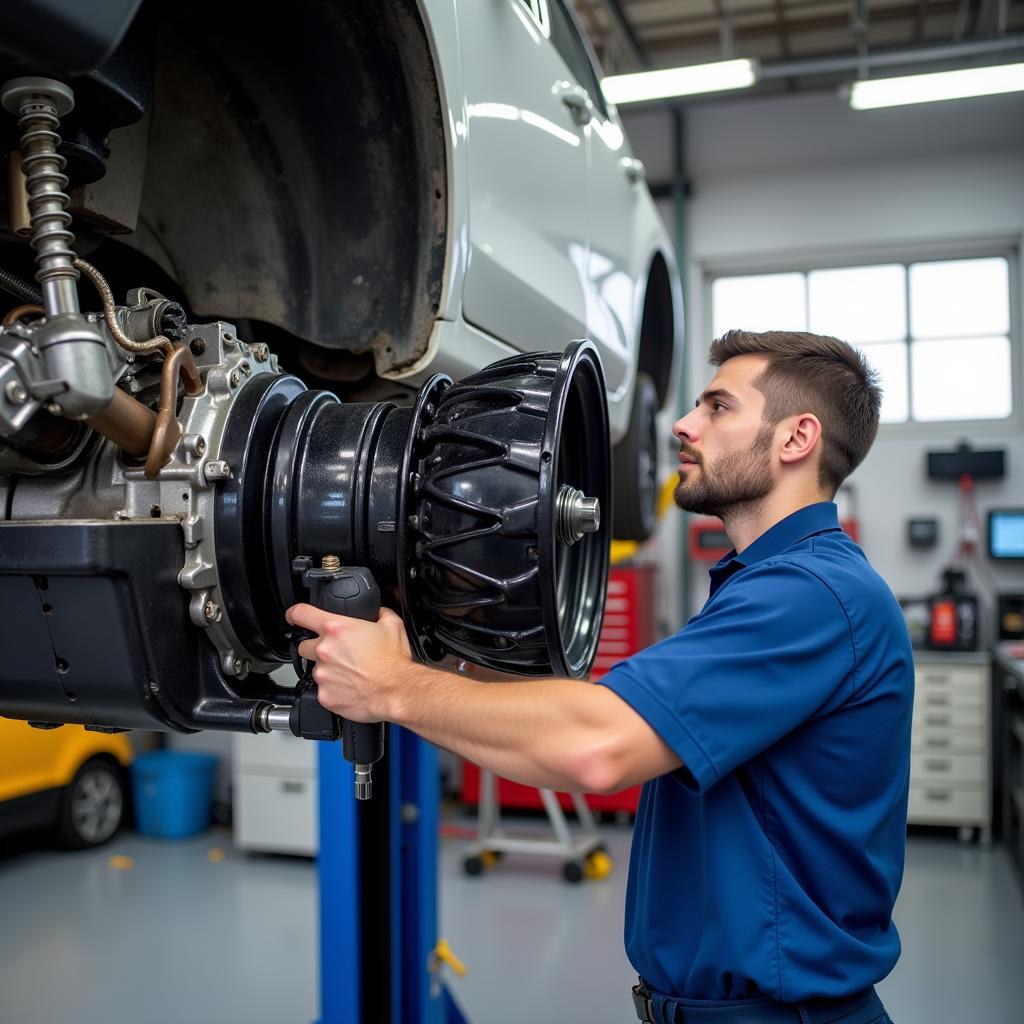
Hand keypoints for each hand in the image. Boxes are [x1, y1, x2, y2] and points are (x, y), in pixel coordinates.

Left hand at [284, 603, 412, 722]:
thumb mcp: (392, 625)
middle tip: (336, 654)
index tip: (293, 616)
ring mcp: (323, 674)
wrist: (398, 690)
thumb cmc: (394, 662)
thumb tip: (377, 612)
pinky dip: (333, 689)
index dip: (294, 613)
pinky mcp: (325, 695)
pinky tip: (350, 688)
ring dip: (328, 670)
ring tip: (350, 674)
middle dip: (316, 648)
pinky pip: (323, 690)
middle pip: (304, 645)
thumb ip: (379, 613)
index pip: (301, 614)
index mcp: (337, 629)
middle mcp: (325, 650)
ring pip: (316, 670)